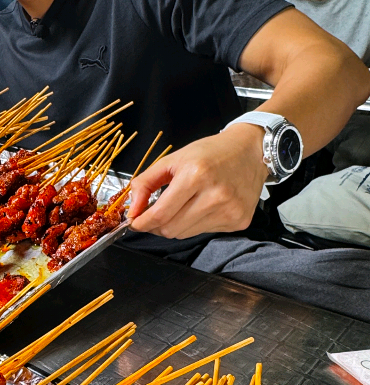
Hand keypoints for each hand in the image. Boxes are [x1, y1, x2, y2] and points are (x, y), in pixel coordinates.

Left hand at [127, 125, 266, 239]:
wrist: (251, 150)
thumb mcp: (174, 159)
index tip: (134, 222)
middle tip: (156, 214)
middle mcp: (215, 195)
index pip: (160, 215)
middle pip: (171, 229)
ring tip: (183, 205)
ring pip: (185, 234)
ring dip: (176, 224)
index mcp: (196, 175)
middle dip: (157, 225)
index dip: (142, 223)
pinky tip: (204, 206)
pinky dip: (196, 223)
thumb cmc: (212, 152)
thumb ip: (146, 183)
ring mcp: (229, 210)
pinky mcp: (239, 220)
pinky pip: (204, 232)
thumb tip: (132, 209)